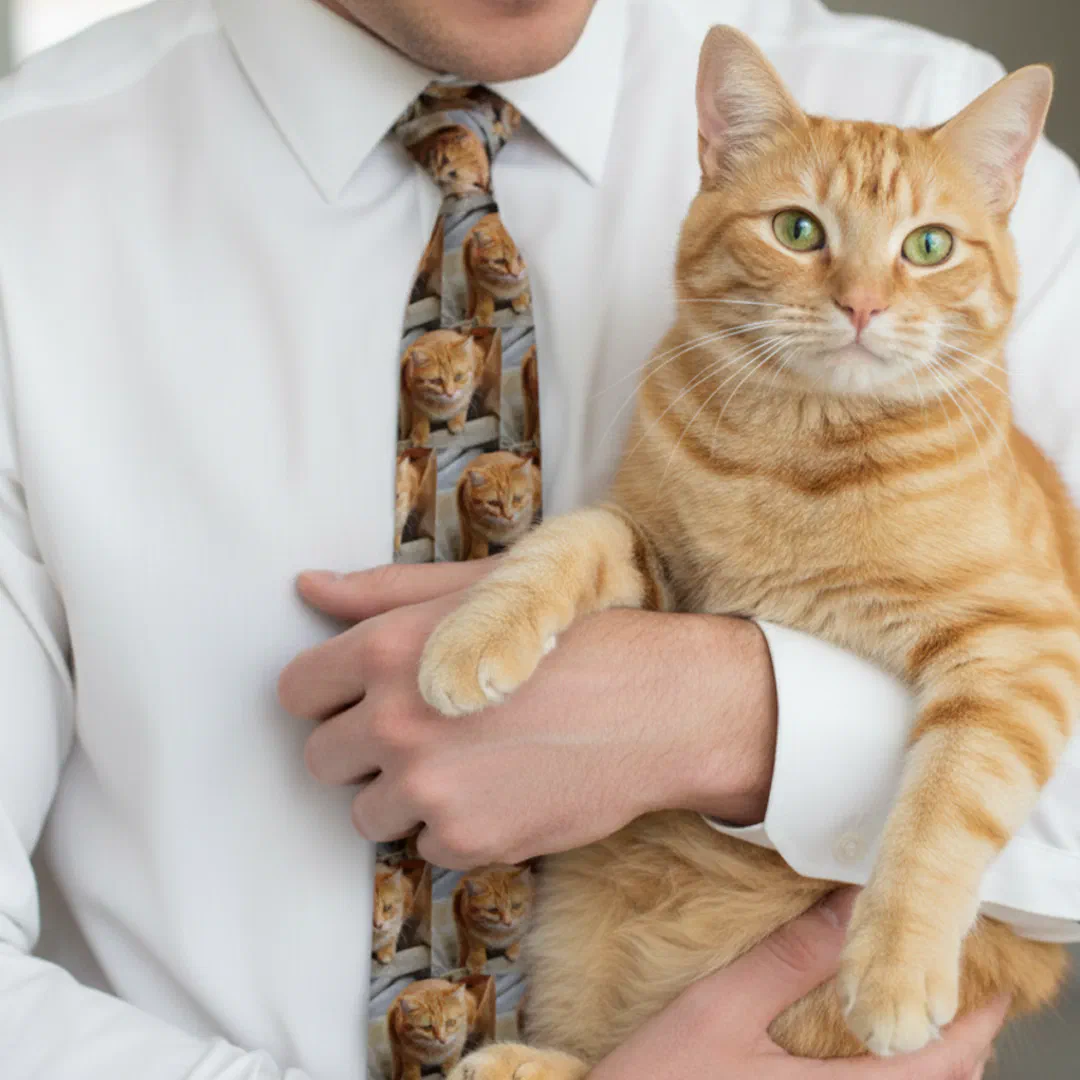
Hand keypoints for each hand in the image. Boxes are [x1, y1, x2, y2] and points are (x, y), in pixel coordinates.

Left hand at [278, 560, 777, 867]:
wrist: (652, 702)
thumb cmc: (568, 634)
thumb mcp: (476, 592)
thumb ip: (381, 592)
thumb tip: (308, 587)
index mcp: (385, 651)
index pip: (295, 691)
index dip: (327, 695)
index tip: (360, 698)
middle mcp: (394, 724)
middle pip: (319, 758)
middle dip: (360, 749)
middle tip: (423, 731)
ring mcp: (428, 790)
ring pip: (366, 811)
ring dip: (404, 794)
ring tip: (469, 760)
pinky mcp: (465, 841)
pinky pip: (425, 845)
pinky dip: (456, 826)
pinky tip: (503, 788)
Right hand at [587, 890, 1003, 1079]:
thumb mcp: (721, 1009)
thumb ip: (789, 961)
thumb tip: (845, 906)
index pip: (932, 1067)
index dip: (972, 1028)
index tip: (987, 990)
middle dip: (957, 1052)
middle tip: (953, 999)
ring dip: (925, 1074)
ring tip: (919, 1029)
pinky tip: (865, 1066)